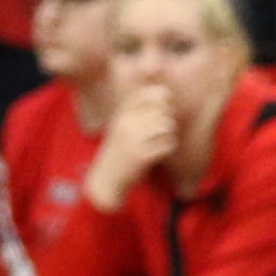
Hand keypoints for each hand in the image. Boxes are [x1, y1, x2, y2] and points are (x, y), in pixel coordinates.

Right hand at [87, 85, 180, 206]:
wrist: (106, 181)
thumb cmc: (117, 152)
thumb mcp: (120, 128)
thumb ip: (136, 112)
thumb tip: (163, 95)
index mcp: (121, 116)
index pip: (144, 94)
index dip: (159, 96)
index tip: (163, 106)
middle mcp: (126, 125)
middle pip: (159, 109)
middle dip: (167, 117)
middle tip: (165, 127)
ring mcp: (134, 141)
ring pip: (165, 126)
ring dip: (169, 133)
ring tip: (163, 139)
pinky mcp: (142, 157)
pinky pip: (167, 144)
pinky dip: (168, 147)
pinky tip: (162, 151)